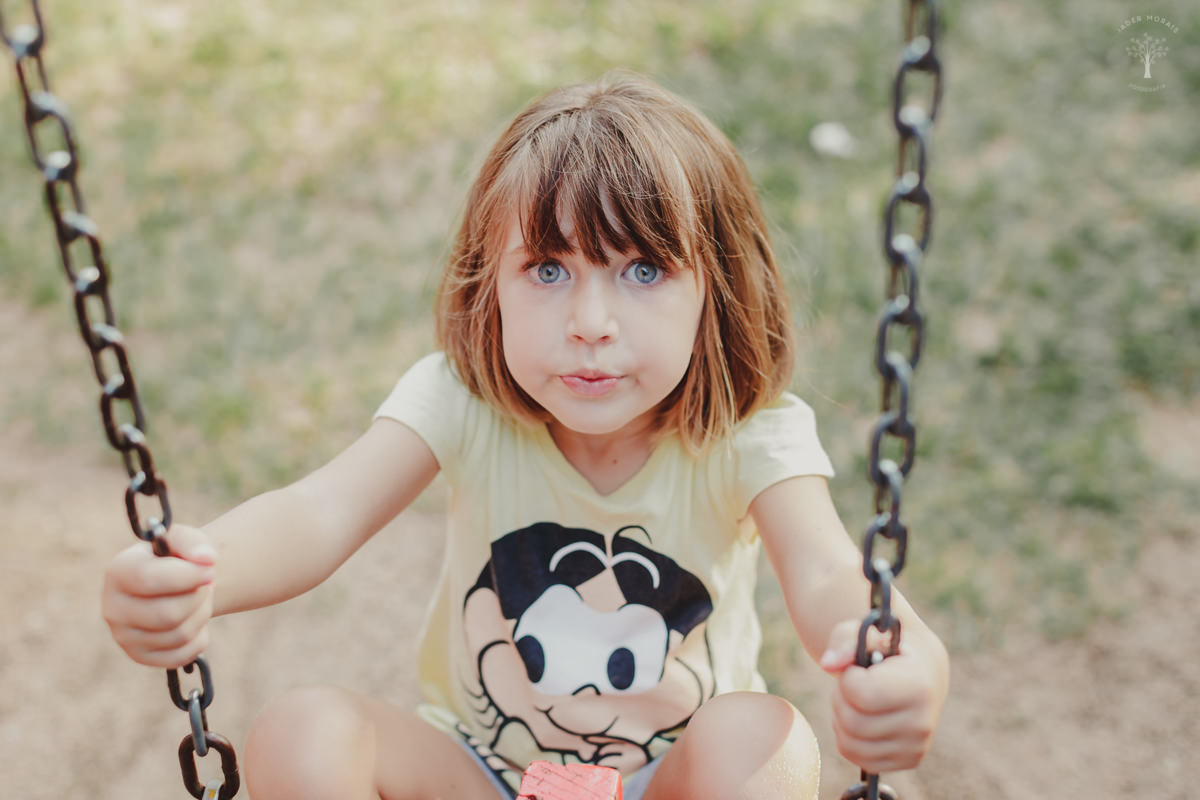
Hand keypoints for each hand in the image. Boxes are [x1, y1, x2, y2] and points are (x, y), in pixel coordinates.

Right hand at [102, 524, 216, 667]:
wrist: (173, 584)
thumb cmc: (177, 559)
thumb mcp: (183, 540)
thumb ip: (194, 542)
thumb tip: (206, 559)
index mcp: (118, 572)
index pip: (149, 580)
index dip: (188, 576)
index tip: (210, 570)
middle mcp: (113, 607)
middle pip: (168, 614)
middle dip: (199, 598)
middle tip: (206, 585)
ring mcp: (123, 636)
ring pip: (178, 635)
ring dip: (202, 615)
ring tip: (199, 600)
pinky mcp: (139, 656)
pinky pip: (182, 655)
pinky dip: (200, 637)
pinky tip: (194, 620)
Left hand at [819, 618, 946, 773]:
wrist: (921, 672)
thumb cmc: (886, 649)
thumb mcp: (865, 634)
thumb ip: (844, 641)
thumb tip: (828, 663)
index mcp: (918, 685)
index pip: (862, 694)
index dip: (848, 678)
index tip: (857, 669)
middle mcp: (922, 721)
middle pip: (852, 722)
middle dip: (841, 699)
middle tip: (852, 685)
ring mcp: (917, 746)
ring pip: (850, 744)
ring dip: (841, 718)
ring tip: (856, 700)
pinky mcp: (908, 761)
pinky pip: (858, 758)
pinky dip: (848, 738)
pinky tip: (861, 718)